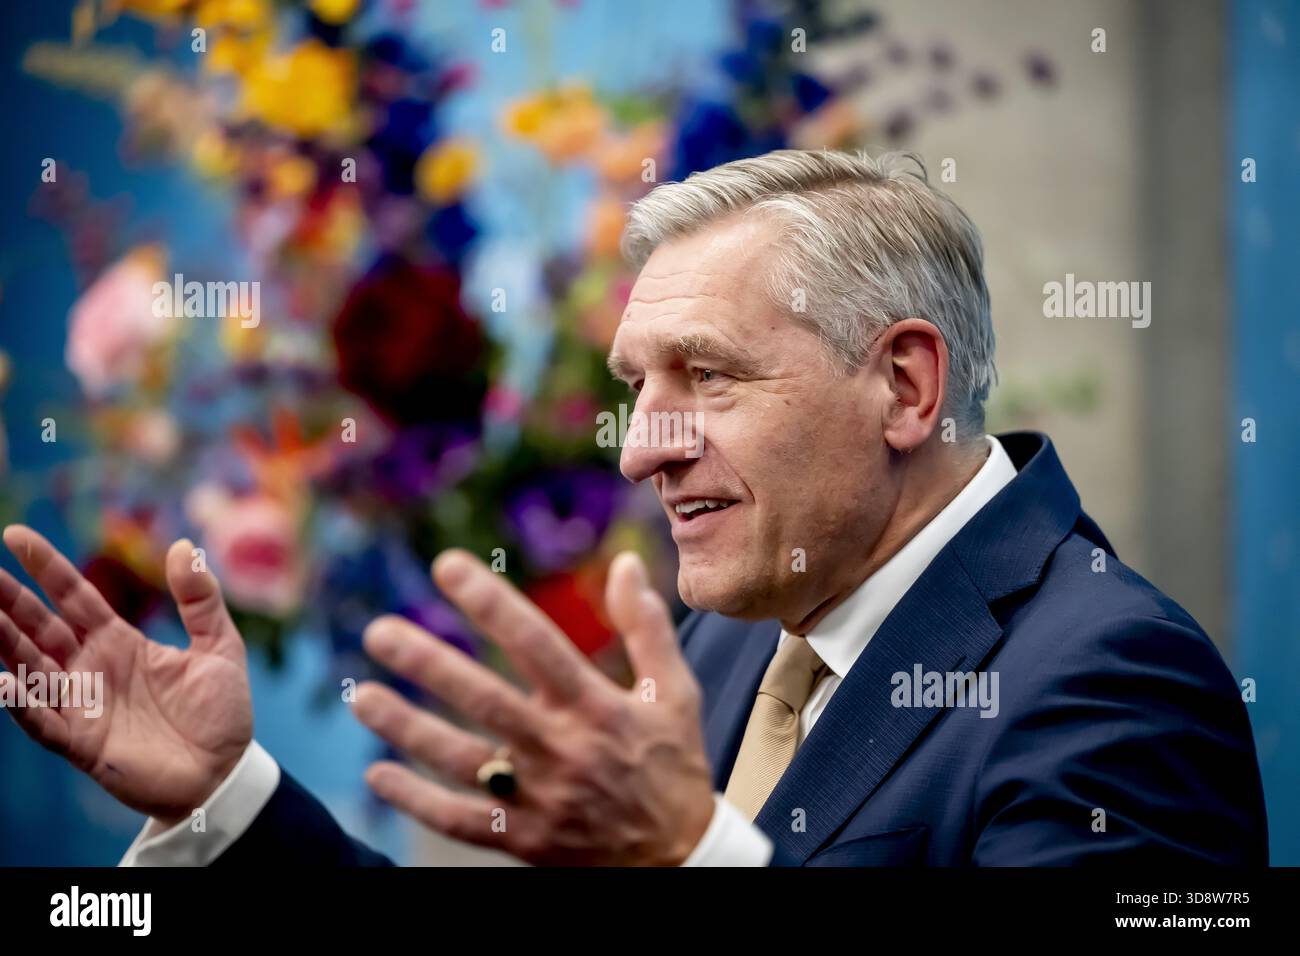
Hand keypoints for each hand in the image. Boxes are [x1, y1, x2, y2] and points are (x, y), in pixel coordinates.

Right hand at [0, 525, 251, 822]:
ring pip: (29, 667)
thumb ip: (200, 598)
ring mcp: (83, 705)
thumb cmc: (220, 711)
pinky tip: (2, 681)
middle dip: (9, 601)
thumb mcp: (219, 644)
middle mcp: (92, 669)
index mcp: (120, 641)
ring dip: (3, 643)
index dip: (46, 567)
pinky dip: (20, 702)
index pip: (74, 596)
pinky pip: (41, 721)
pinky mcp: (82, 744)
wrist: (225, 771)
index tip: (15, 535)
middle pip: (39, 628)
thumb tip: (181, 545)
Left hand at [352, 549, 715, 865]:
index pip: (537, 644)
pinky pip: (461, 821)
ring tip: (361, 696)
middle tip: (379, 632)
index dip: (491, 603)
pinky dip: (417, 800)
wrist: (681, 859)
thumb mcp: (675, 692)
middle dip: (430, 664)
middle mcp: (563, 748)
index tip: (447, 566)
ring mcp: (540, 797)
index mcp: (597, 706)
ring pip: (462, 760)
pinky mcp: (525, 838)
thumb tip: (623, 563)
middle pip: (486, 700)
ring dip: (408, 727)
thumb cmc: (672, 765)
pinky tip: (378, 774)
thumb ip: (646, 626)